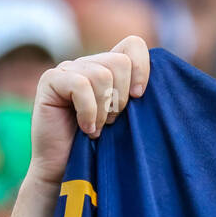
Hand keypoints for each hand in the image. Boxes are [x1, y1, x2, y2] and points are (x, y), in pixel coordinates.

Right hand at [28, 36, 150, 188]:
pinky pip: (80, 84)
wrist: (66, 171)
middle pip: (120, 61)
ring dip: (104, 108)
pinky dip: (88, 111)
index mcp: (108, 68)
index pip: (133, 44)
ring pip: (102, 74)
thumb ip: (138, 96)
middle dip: (122, 97)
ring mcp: (67, 69)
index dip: (142, 68)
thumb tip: (165, 83)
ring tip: (98, 128)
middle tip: (112, 121)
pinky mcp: (50, 80)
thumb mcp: (128, 118)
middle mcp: (87, 64)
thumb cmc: (101, 148)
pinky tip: (86, 128)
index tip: (140, 97)